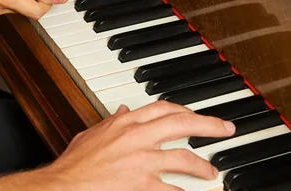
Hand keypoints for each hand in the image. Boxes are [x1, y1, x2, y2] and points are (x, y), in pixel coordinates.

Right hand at [39, 101, 235, 190]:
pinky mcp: (144, 185)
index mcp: (125, 123)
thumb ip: (111, 121)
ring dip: (202, 165)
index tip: (195, 115)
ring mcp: (143, 162)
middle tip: (226, 129)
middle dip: (208, 125)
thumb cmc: (75, 165)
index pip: (163, 108)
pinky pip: (173, 190)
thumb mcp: (91, 134)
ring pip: (184, 158)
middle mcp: (137, 137)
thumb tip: (122, 110)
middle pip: (182, 124)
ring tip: (212, 171)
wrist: (64, 187)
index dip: (184, 110)